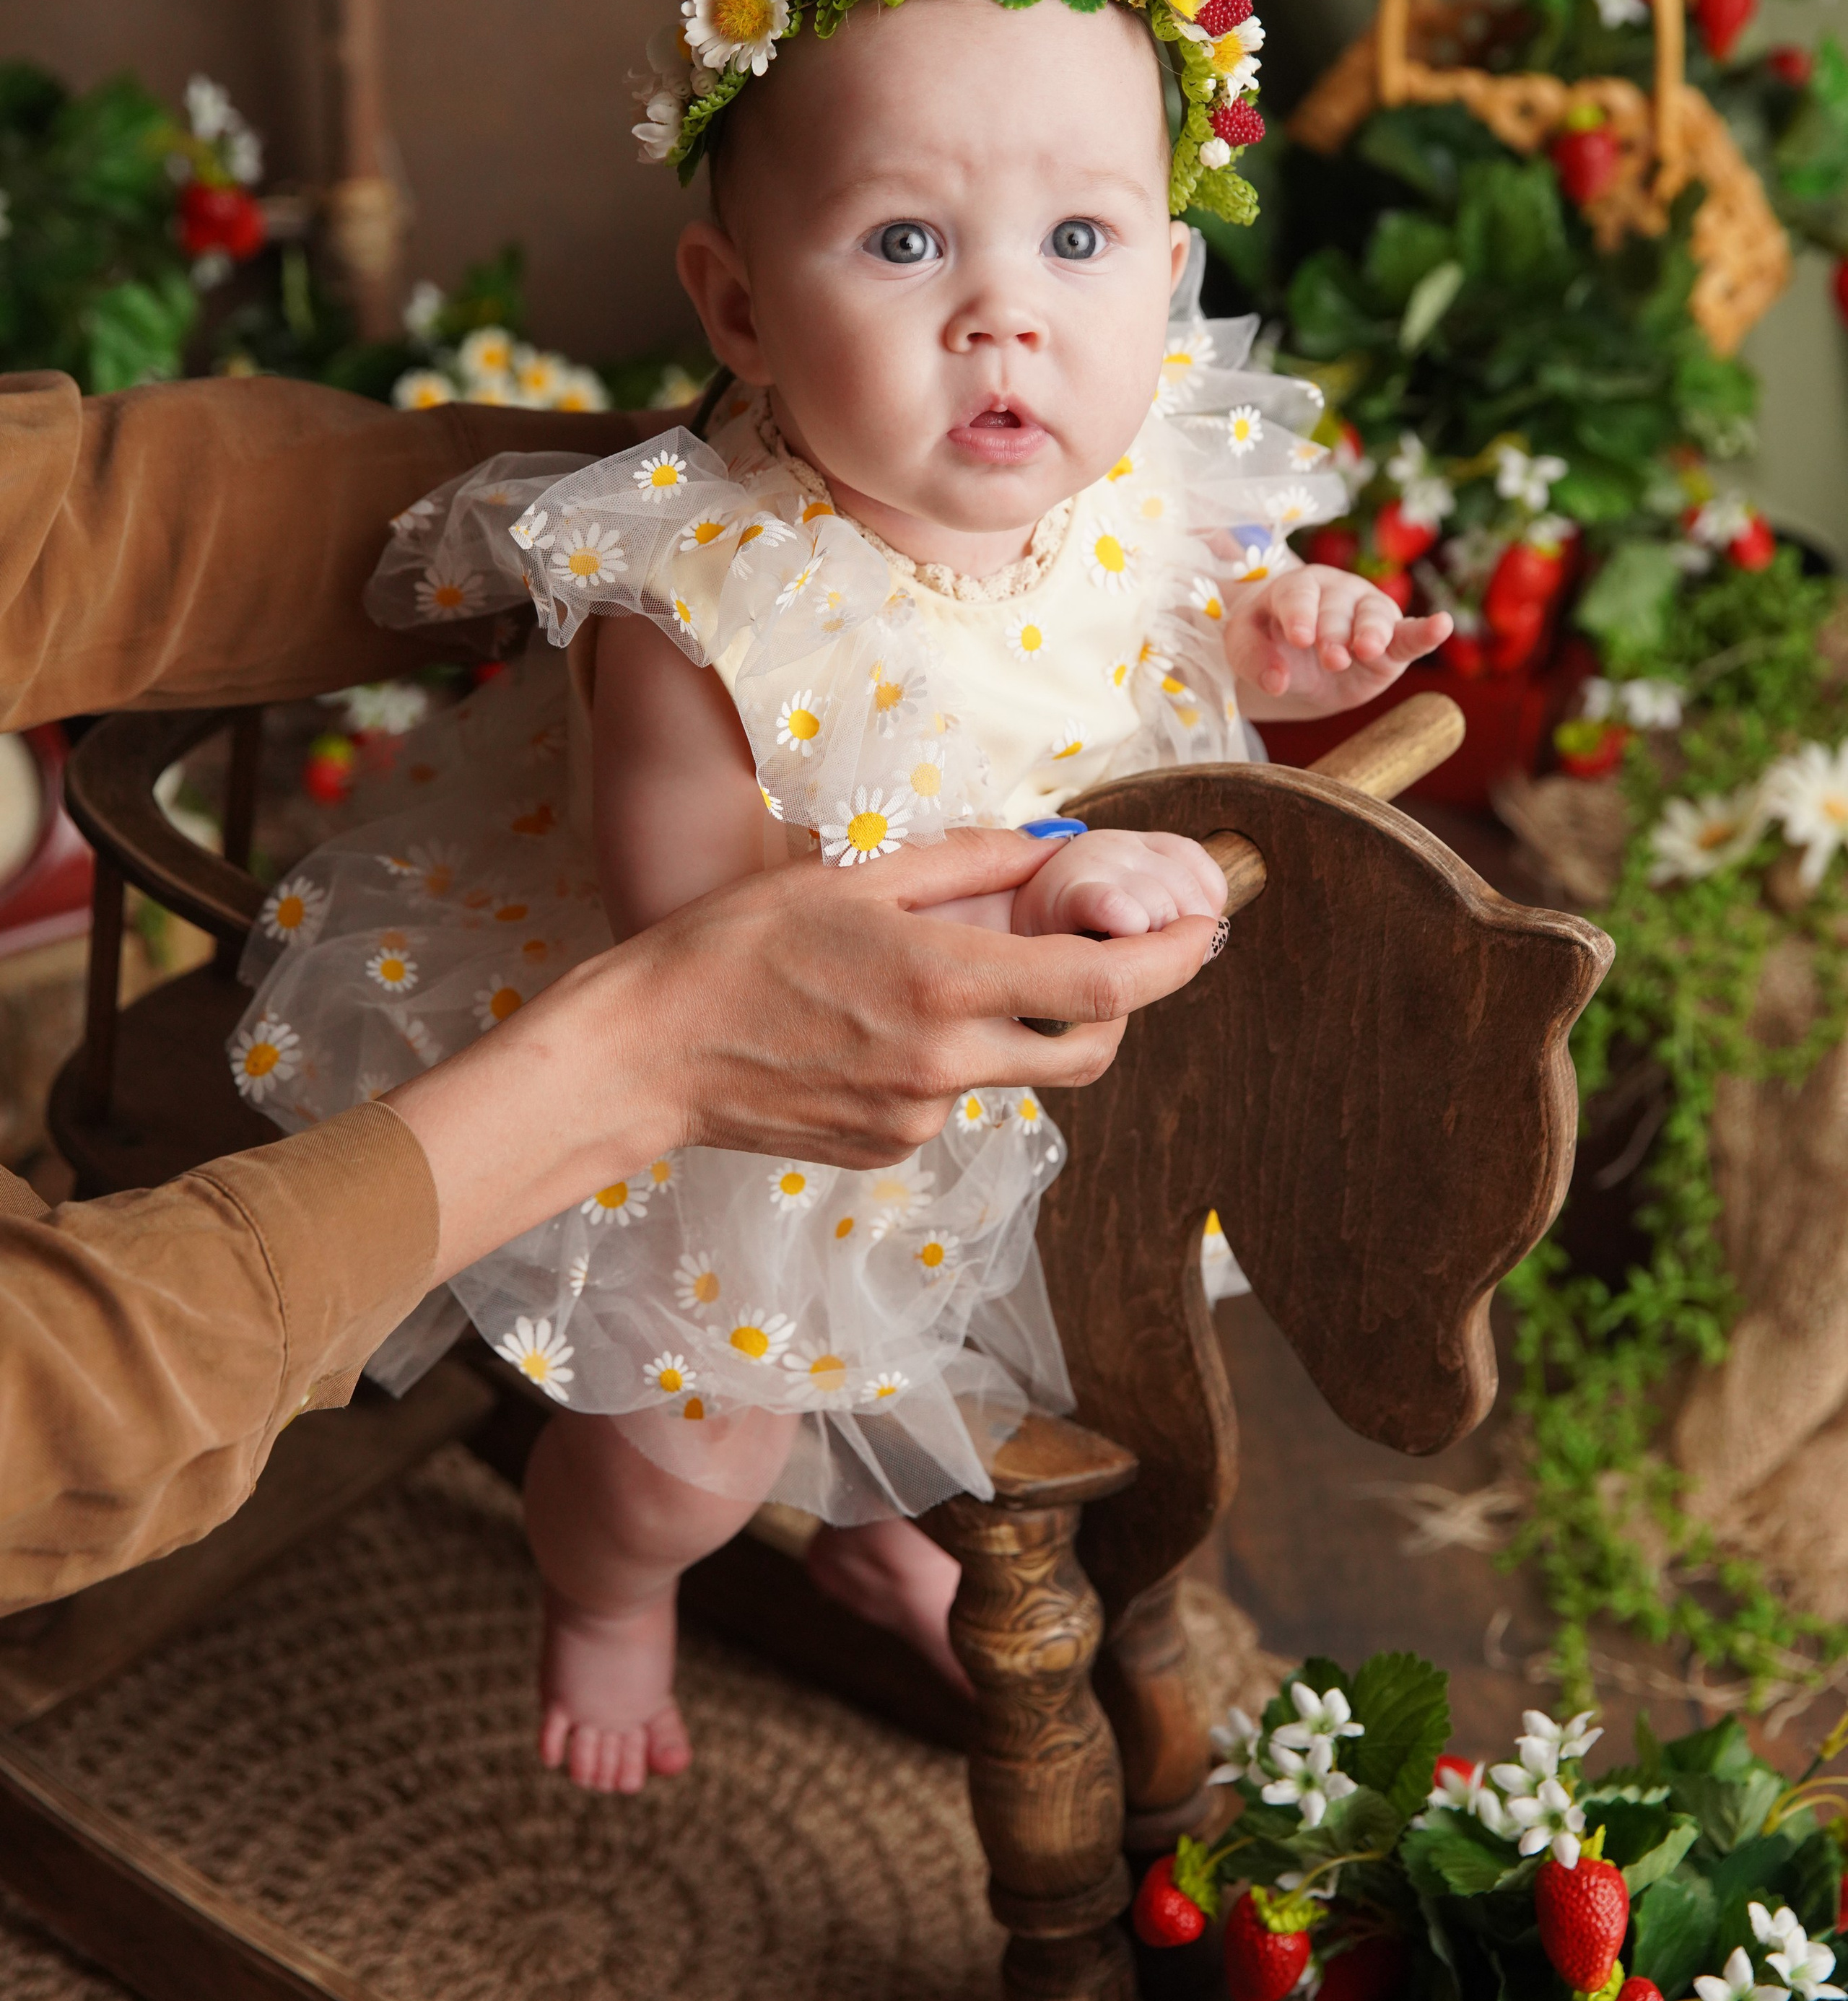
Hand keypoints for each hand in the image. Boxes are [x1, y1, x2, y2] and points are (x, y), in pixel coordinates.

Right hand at [390, 828, 1214, 1279]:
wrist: (646, 1053)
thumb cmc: (734, 948)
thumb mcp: (853, 878)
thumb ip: (966, 866)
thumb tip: (1050, 850)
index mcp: (944, 984)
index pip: (1103, 982)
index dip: (1173, 957)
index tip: (1206, 926)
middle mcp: (945, 1065)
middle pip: (1090, 1050)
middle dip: (1119, 1004)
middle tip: (1106, 952)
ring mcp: (918, 1119)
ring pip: (1015, 1074)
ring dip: (1013, 1025)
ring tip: (940, 975)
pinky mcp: (888, 1150)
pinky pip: (952, 1101)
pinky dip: (948, 1058)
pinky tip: (878, 1024)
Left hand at [1223, 564, 1450, 716]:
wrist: (1295, 662)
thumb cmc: (1268, 643)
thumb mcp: (1245, 648)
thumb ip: (1253, 660)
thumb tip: (1277, 682)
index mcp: (1297, 587)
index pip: (1298, 596)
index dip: (1300, 615)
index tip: (1300, 637)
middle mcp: (1337, 593)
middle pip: (1336, 610)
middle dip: (1333, 633)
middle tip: (1330, 658)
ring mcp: (1367, 613)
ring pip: (1373, 618)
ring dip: (1370, 633)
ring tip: (1366, 650)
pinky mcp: (1393, 642)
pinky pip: (1411, 634)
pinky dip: (1427, 631)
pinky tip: (1441, 624)